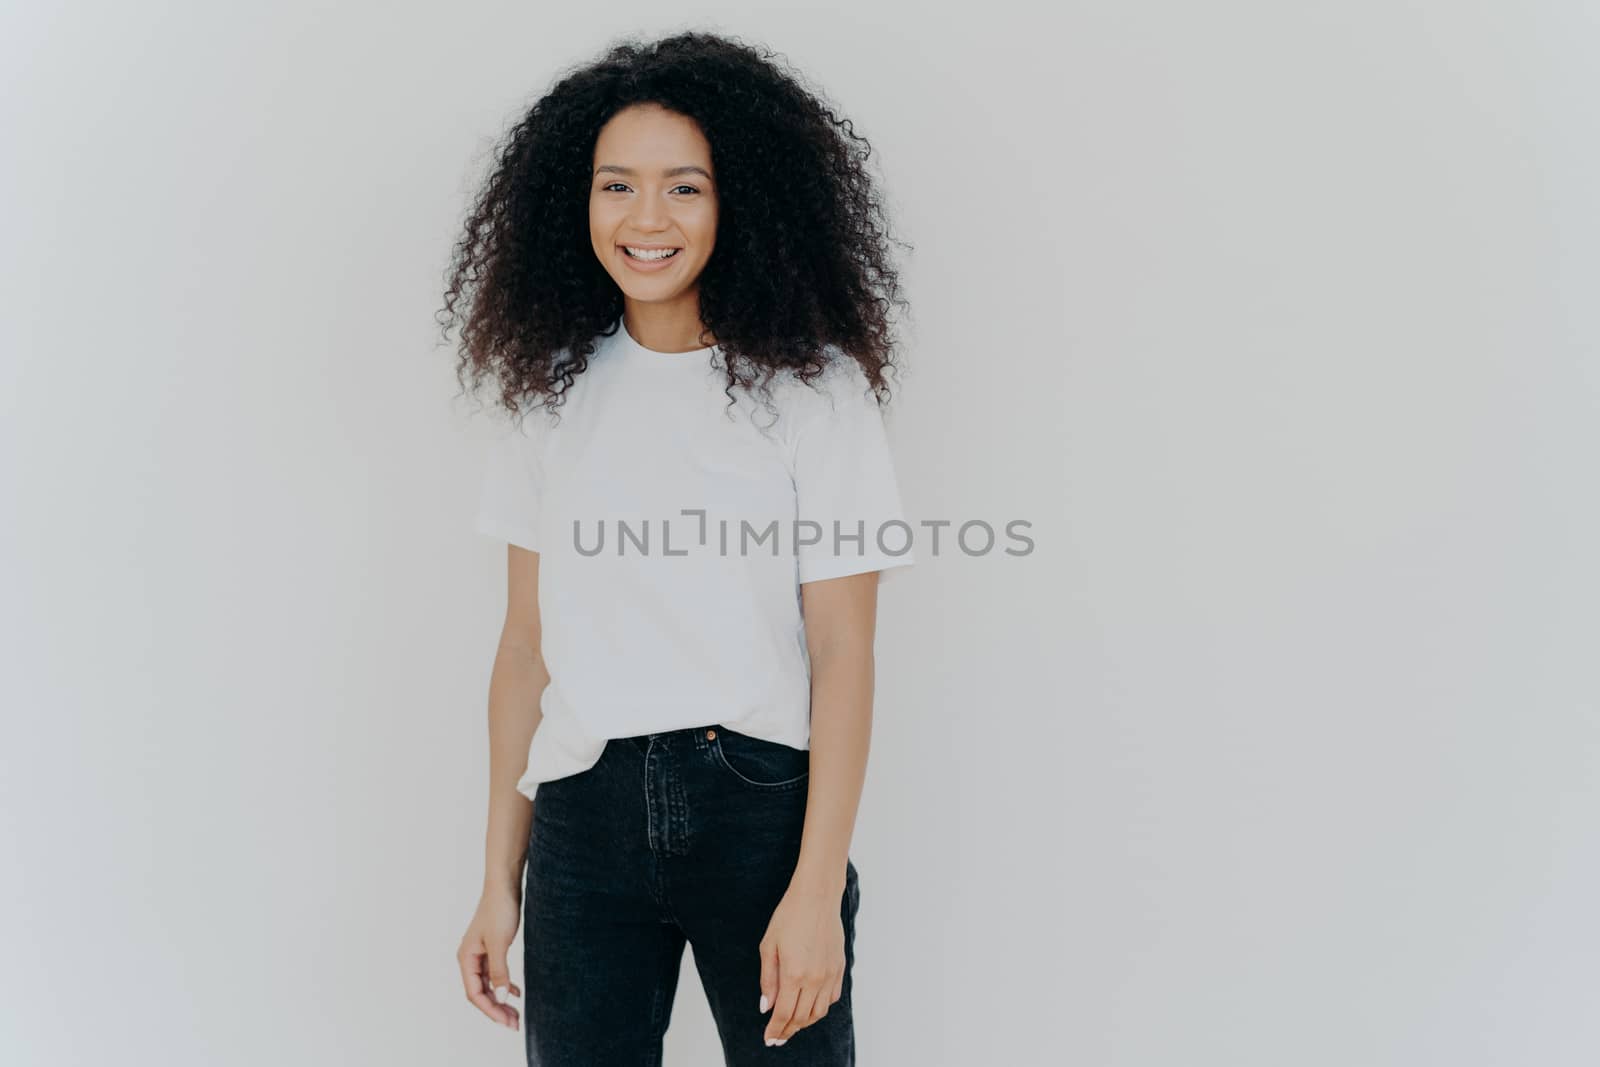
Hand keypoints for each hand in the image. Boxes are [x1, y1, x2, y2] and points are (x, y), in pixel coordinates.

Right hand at [457, 887, 522, 1030]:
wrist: (504, 885)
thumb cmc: (499, 910)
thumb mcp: (500, 943)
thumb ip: (499, 971)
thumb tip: (500, 997)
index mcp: (466, 958)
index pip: (475, 994)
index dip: (491, 1010)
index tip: (508, 1021)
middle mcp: (470, 959)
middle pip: (481, 992)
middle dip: (497, 1009)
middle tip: (515, 1023)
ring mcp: (481, 954)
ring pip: (489, 985)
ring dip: (501, 1000)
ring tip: (516, 1014)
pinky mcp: (492, 948)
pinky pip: (495, 974)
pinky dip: (504, 985)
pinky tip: (516, 993)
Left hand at [757, 881, 845, 1046]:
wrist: (817, 897)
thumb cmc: (789, 917)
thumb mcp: (769, 946)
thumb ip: (768, 980)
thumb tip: (765, 1007)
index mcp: (793, 973)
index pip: (783, 1014)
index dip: (775, 1030)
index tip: (769, 1039)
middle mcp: (814, 978)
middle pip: (801, 1017)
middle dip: (788, 1030)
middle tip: (778, 1037)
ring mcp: (829, 974)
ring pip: (819, 1012)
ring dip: (804, 1022)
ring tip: (792, 1024)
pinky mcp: (839, 968)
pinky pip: (832, 998)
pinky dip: (820, 1007)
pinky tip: (810, 1006)